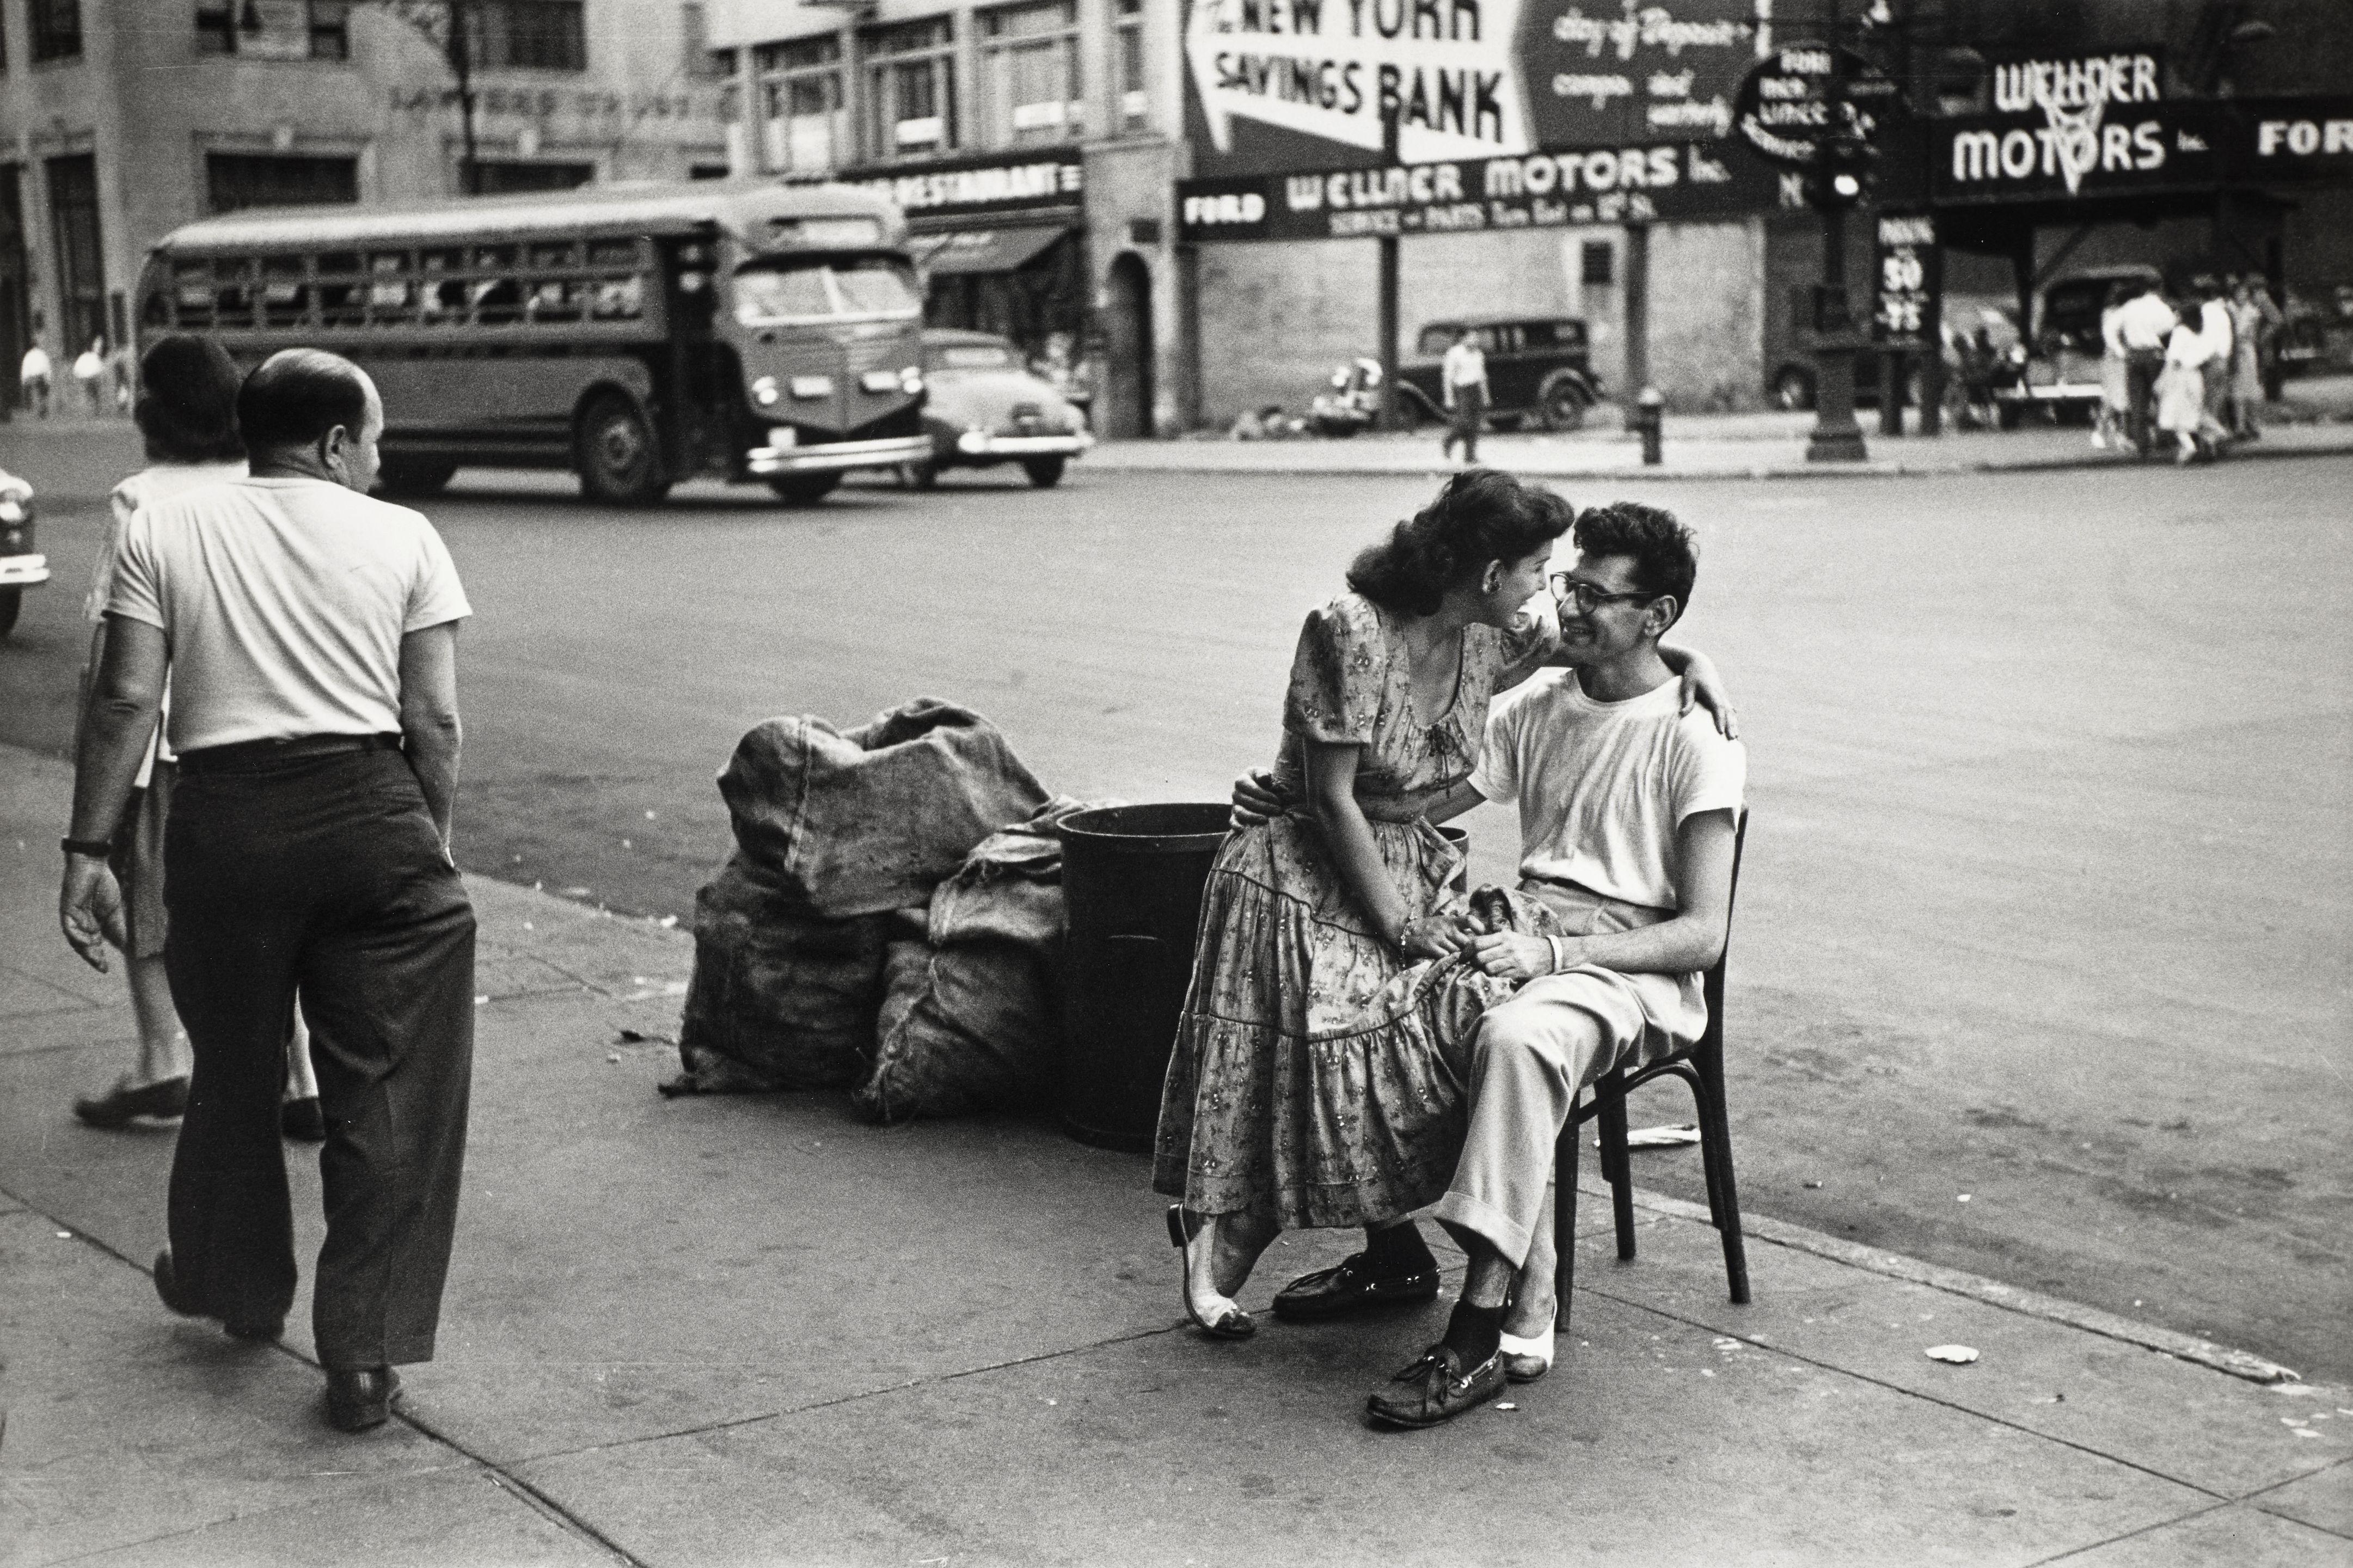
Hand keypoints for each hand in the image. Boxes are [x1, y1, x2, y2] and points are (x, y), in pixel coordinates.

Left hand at [59, 857, 127, 972]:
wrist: (93, 865)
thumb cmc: (104, 885)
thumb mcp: (114, 911)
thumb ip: (118, 927)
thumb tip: (127, 946)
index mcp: (92, 924)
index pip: (94, 945)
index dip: (98, 957)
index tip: (106, 969)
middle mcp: (80, 924)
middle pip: (84, 945)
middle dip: (92, 957)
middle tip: (102, 967)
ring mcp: (72, 918)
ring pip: (75, 939)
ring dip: (85, 949)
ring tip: (96, 958)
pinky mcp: (67, 910)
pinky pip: (69, 928)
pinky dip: (77, 935)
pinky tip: (88, 941)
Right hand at [1229, 767, 1289, 827]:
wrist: (1262, 788)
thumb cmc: (1264, 780)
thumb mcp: (1264, 773)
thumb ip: (1263, 773)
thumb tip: (1263, 777)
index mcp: (1241, 780)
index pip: (1251, 788)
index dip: (1264, 795)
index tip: (1277, 800)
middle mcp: (1235, 792)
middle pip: (1247, 801)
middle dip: (1264, 806)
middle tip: (1278, 810)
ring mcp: (1234, 804)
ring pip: (1240, 812)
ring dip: (1253, 817)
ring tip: (1266, 819)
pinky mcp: (1234, 815)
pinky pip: (1232, 821)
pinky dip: (1236, 825)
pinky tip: (1243, 829)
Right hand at [1398, 911, 1474, 960]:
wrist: (1404, 929)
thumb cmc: (1428, 928)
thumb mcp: (1443, 922)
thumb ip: (1458, 928)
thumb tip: (1476, 938)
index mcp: (1451, 921)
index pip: (1469, 920)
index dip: (1479, 927)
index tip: (1482, 935)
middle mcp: (1445, 928)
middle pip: (1466, 942)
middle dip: (1470, 951)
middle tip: (1472, 957)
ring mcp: (1437, 937)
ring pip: (1456, 951)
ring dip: (1459, 958)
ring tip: (1460, 961)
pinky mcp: (1429, 947)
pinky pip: (1444, 956)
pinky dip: (1448, 960)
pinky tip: (1447, 961)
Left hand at [1472, 931, 1562, 981]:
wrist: (1548, 953)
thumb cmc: (1524, 945)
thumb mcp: (1509, 936)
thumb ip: (1491, 939)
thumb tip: (1469, 942)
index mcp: (1503, 936)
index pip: (1477, 943)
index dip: (1466, 951)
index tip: (1462, 957)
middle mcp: (1508, 947)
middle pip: (1480, 957)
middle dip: (1474, 963)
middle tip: (1473, 965)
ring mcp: (1514, 960)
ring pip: (1488, 969)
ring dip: (1485, 971)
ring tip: (1488, 968)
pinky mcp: (1519, 971)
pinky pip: (1499, 976)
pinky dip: (1496, 976)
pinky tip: (1499, 972)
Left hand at [1678, 666, 1738, 739]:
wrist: (1700, 663)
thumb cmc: (1692, 675)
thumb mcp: (1687, 687)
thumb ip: (1687, 700)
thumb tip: (1682, 714)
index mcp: (1712, 691)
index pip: (1718, 707)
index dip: (1720, 720)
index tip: (1721, 732)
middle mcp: (1720, 694)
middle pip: (1728, 712)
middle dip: (1731, 726)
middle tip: (1733, 739)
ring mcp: (1723, 695)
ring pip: (1731, 712)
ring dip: (1734, 724)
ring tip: (1736, 737)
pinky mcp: (1723, 696)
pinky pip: (1730, 709)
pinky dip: (1732, 718)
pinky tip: (1735, 725)